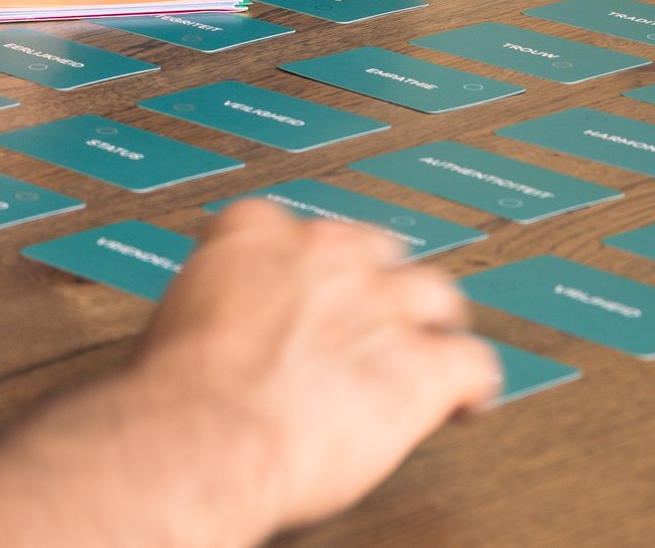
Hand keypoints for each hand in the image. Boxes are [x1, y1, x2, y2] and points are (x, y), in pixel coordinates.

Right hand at [128, 200, 499, 534]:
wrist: (206, 429)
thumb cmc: (181, 388)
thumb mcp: (180, 316)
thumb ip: (219, 305)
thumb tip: (221, 334)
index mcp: (255, 233)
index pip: (293, 225)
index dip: (307, 262)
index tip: (305, 287)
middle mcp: (324, 255)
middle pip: (377, 249)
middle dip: (378, 282)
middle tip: (372, 319)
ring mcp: (380, 304)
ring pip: (436, 293)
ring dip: (432, 322)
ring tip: (430, 350)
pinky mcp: (422, 363)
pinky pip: (474, 363)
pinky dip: (473, 387)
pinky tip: (463, 407)